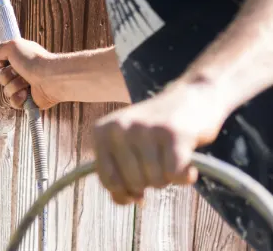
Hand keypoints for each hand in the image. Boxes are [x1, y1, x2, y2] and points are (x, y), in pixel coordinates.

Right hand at [0, 38, 66, 109]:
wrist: (50, 78)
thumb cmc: (33, 60)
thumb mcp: (12, 47)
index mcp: (20, 60)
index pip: (0, 64)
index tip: (3, 62)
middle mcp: (22, 73)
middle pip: (1, 78)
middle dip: (7, 76)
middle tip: (19, 72)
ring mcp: (25, 88)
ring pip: (6, 91)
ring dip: (14, 86)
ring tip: (27, 82)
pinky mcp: (28, 101)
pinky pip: (13, 103)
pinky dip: (18, 98)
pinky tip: (26, 94)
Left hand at [92, 83, 227, 204]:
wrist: (193, 96)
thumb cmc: (157, 129)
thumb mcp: (128, 145)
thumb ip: (118, 173)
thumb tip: (124, 201)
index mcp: (102, 131)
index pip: (107, 179)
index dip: (124, 192)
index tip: (137, 189)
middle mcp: (120, 127)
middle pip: (133, 183)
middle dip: (150, 182)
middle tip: (159, 163)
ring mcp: (146, 129)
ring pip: (155, 181)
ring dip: (168, 178)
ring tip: (171, 157)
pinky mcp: (174, 133)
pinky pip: (175, 175)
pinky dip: (185, 177)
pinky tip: (188, 164)